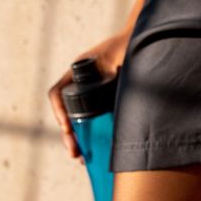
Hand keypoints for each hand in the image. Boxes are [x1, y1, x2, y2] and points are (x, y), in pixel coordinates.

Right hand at [48, 29, 131, 162]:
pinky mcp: (106, 102)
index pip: (57, 93)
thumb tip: (111, 80)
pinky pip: (96, 121)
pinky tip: (101, 150)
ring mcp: (93, 94)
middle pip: (67, 113)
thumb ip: (113, 67)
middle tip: (75, 153)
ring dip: (81, 139)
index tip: (67, 127)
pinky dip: (95, 135)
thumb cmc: (129, 45)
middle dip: (69, 135)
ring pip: (80, 120)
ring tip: (85, 158)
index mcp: (78, 72)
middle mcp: (81, 85)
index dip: (59, 111)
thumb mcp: (119, 56)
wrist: (144, 42)